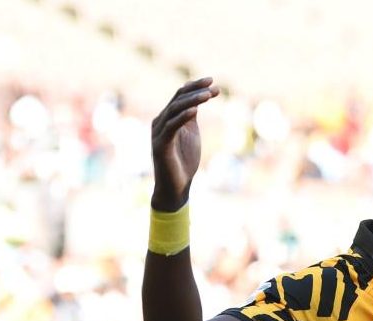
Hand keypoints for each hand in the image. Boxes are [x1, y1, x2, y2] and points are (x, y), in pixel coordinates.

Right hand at [150, 77, 219, 210]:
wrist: (176, 186)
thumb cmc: (184, 161)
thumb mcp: (191, 134)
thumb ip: (191, 118)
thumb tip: (197, 100)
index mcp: (167, 118)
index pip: (180, 96)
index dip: (195, 87)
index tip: (213, 81)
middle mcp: (160, 122)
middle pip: (177, 99)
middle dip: (196, 90)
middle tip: (213, 84)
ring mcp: (159, 133)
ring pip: (174, 110)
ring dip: (192, 100)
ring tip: (208, 95)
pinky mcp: (161, 145)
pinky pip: (172, 127)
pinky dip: (183, 117)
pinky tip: (195, 110)